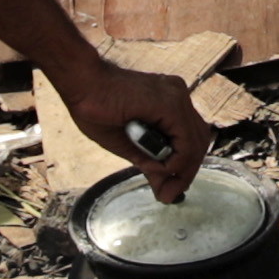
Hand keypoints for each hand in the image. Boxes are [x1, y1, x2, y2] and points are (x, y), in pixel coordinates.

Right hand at [52, 58, 210, 196]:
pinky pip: (185, 139)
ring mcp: (176, 97)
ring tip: (166, 188)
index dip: (184, 166)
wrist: (81, 83)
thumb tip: (164, 186)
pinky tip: (163, 170)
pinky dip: (177, 160)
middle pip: (197, 140)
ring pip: (195, 141)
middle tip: (169, 194)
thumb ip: (148, 161)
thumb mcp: (126, 144)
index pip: (190, 138)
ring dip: (182, 170)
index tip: (170, 190)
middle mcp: (177, 96)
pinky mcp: (169, 103)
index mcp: (169, 102)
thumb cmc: (95, 108)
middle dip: (186, 172)